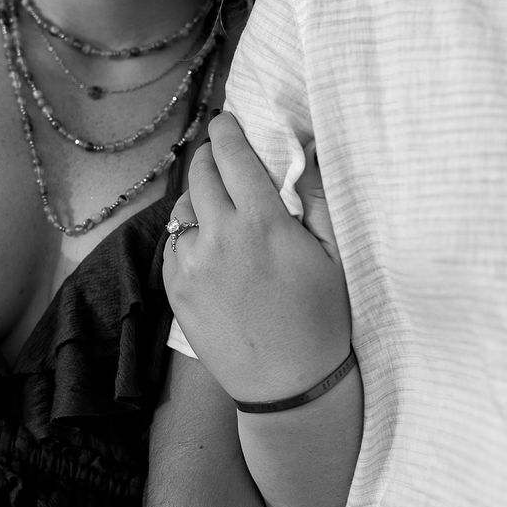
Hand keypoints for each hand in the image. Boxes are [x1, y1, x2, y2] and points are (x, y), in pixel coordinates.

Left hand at [163, 112, 351, 404]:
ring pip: (183, 207)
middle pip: (201, 172)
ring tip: (221, 210)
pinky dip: (188, 236)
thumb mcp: (332, 254)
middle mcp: (219, 237)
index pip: (232, 154)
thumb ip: (315, 197)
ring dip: (200, 199)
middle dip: (212, 158)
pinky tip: (212, 249)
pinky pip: (174, 243)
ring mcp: (190, 264)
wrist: (288, 385)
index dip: (227, 130)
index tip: (227, 121)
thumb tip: (307, 150)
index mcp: (262, 223)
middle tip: (225, 160)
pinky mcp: (174, 288)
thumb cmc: (321, 318)